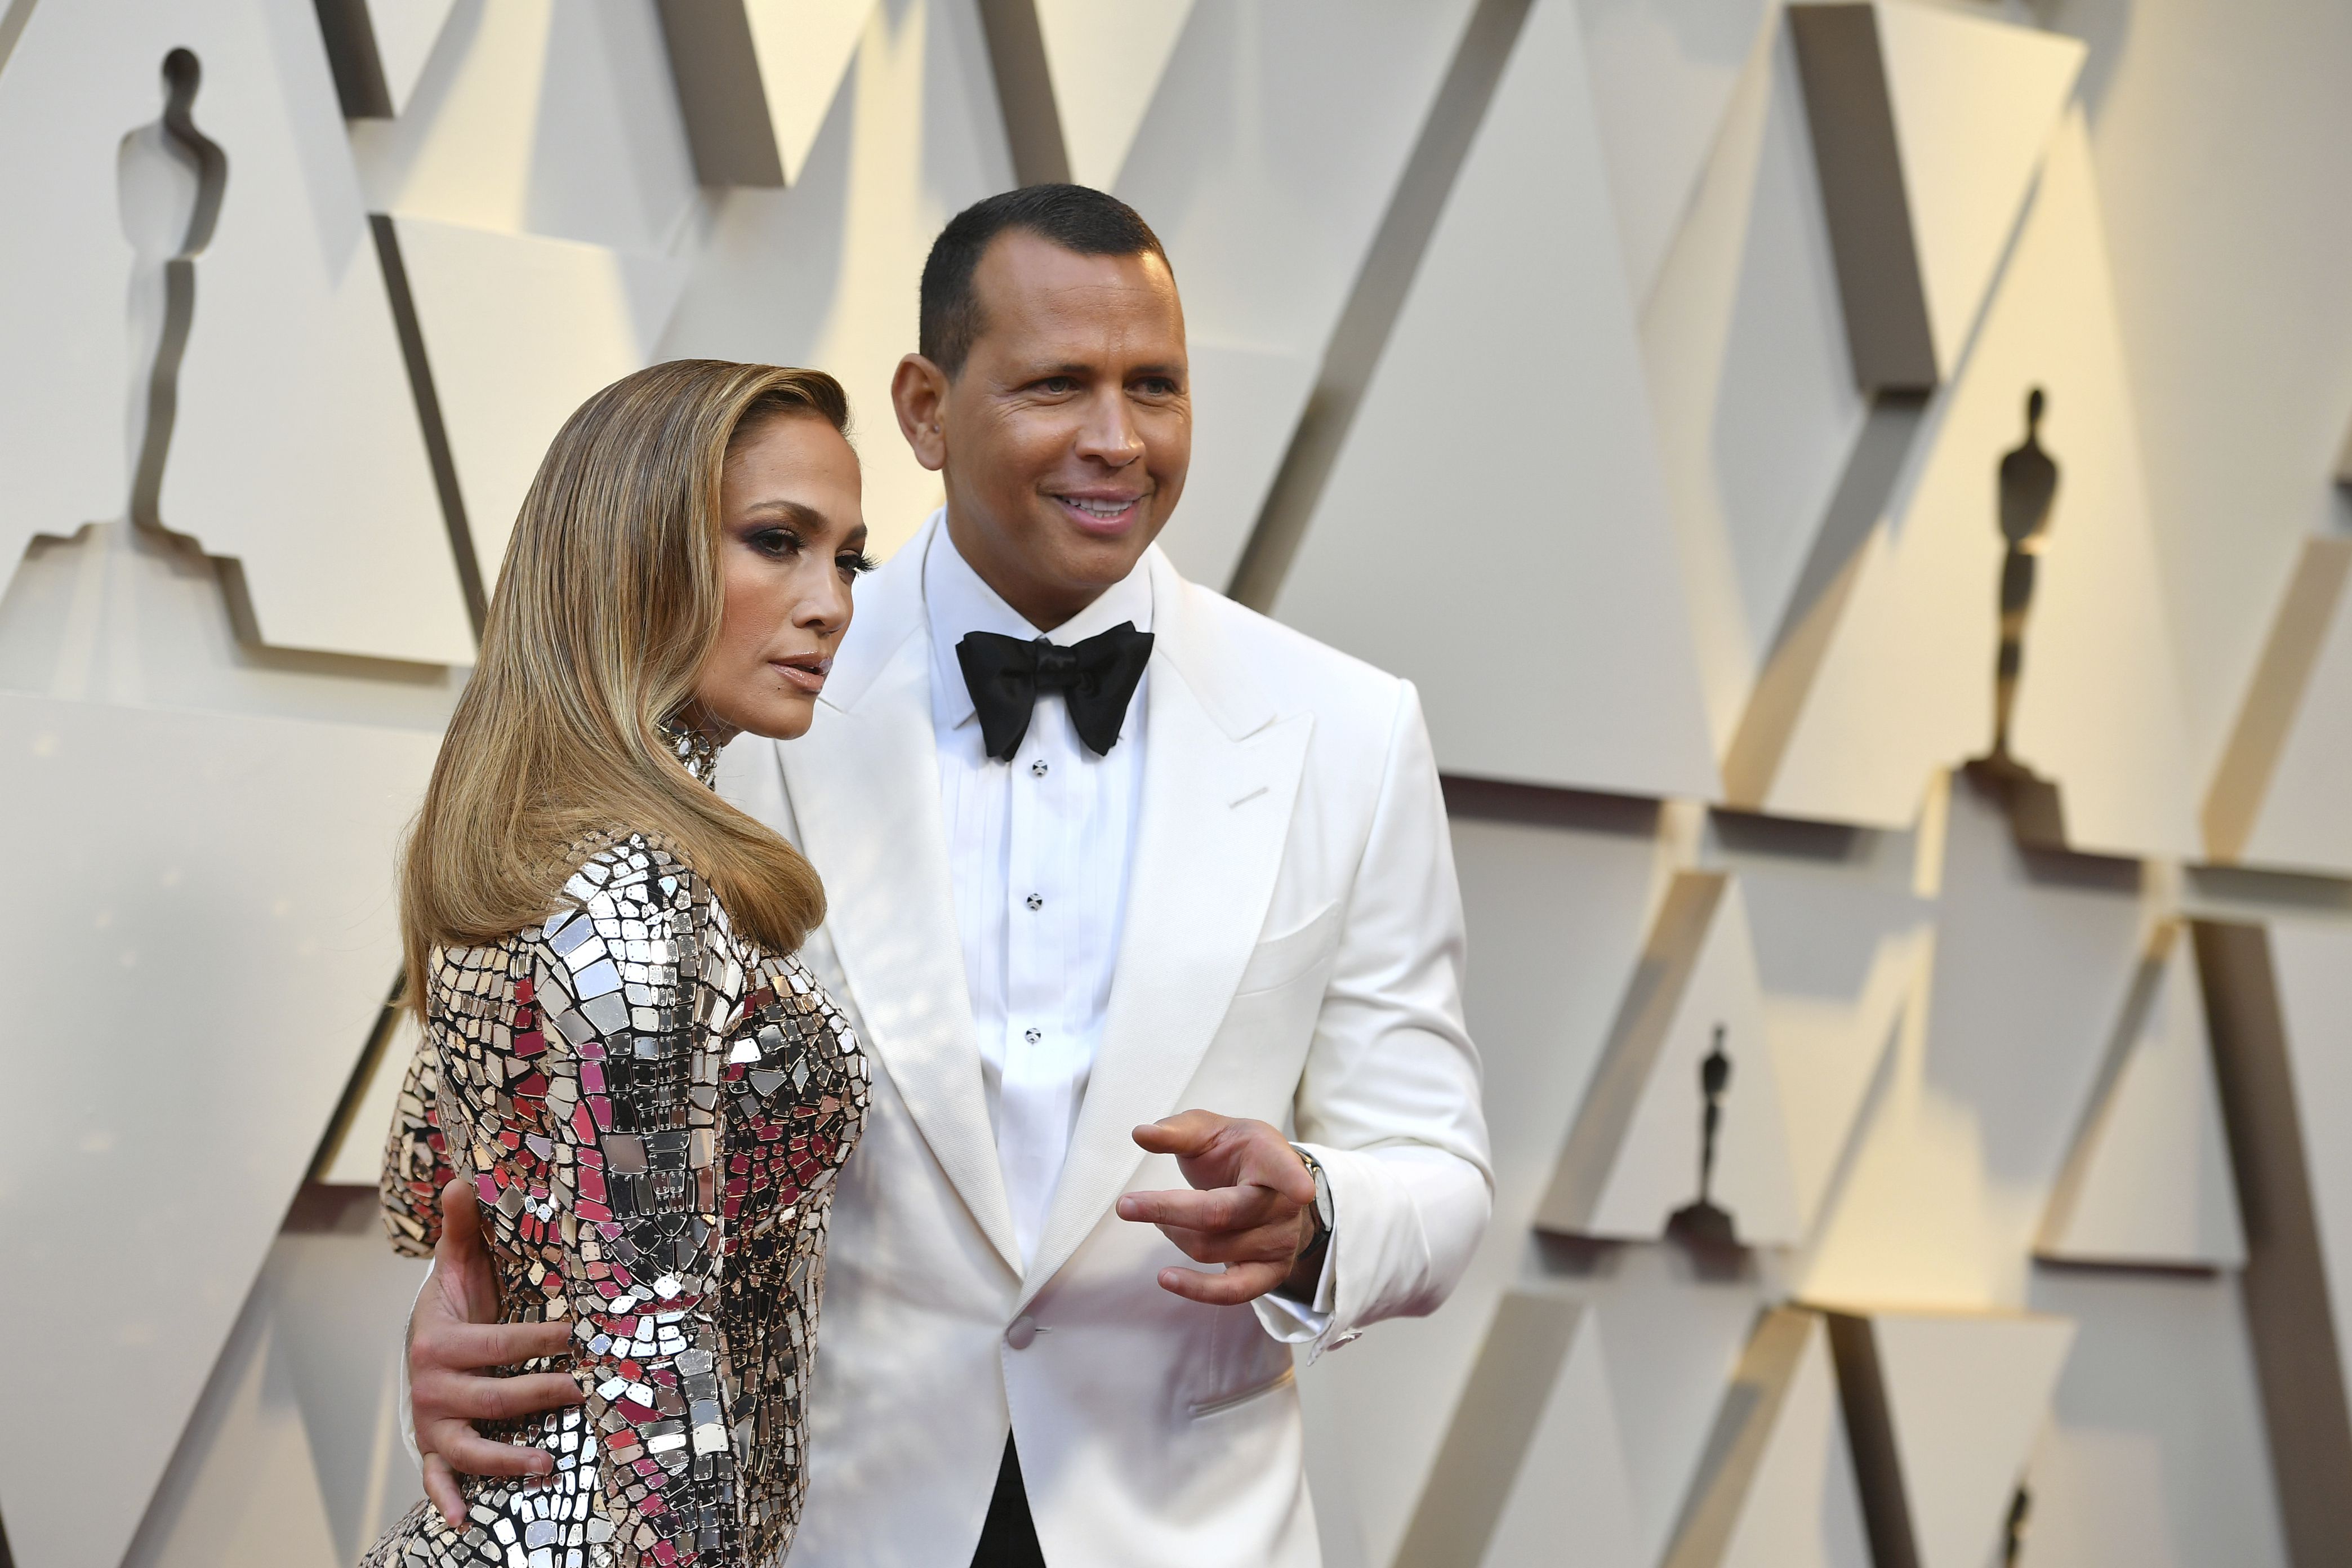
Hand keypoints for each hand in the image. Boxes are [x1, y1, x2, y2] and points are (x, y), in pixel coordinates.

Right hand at [410, 1177, 584, 1526]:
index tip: (579, 1334)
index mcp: (439, 1342)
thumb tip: (462, 1181)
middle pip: (492, 1396)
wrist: (422, 1346)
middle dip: (540, 1395)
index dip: (541, 1339)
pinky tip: (465, 1519)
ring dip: (505, 1459)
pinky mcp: (434, 1448)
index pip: (499, 1343)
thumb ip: (461, 1230)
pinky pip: (437, 1478)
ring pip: (468, 1446)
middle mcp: (431, 1386)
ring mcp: (432, 1422)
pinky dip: (448, 1500)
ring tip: (546, 1461)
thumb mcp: (456, 1268)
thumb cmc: (453, 1308)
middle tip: (585, 1389)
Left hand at [1117, 1111, 1321, 1305]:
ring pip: (1211, 1248)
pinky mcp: (1270, 1275)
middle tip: (1126, 1205)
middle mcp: (1284, 1206)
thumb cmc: (1236, 1154)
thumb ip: (1178, 1131)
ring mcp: (1280, 1243)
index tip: (1302, 1191)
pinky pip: (1231, 1292)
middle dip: (1167, 1210)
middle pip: (1220, 1214)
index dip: (1293, 1180)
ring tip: (1161, 1217)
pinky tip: (1165, 1278)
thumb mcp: (1211, 1131)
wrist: (1269, 1190)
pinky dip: (1196, 1289)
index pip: (1286, 1170)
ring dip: (1173, 1233)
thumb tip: (1140, 1134)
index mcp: (1274, 1160)